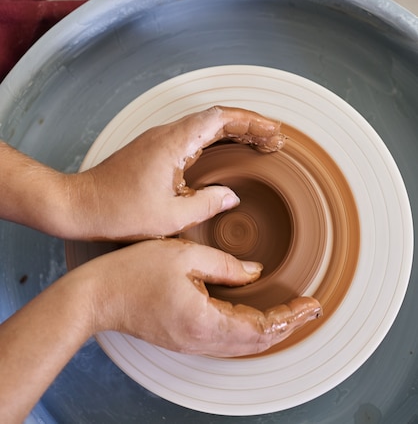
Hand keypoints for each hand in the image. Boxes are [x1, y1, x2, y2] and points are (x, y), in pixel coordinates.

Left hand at [67, 106, 285, 239]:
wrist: (79, 205)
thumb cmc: (118, 211)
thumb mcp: (170, 217)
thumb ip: (206, 204)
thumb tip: (231, 197)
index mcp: (174, 142)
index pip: (220, 118)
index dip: (250, 122)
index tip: (272, 131)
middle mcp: (167, 134)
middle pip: (215, 118)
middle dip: (248, 125)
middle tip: (274, 140)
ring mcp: (159, 140)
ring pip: (203, 126)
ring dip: (232, 132)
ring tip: (259, 144)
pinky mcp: (153, 150)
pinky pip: (192, 136)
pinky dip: (215, 141)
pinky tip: (225, 155)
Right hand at [89, 238, 321, 356]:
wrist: (97, 295)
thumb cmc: (134, 272)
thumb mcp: (185, 254)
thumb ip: (226, 266)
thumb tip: (255, 273)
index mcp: (206, 322)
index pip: (262, 328)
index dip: (290, 316)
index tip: (311, 303)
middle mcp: (202, 340)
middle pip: (257, 343)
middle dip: (287, 326)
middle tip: (308, 309)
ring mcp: (191, 343)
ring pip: (243, 345)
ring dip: (270, 330)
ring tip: (289, 312)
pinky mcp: (183, 338)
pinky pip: (226, 340)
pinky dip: (248, 330)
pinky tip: (254, 315)